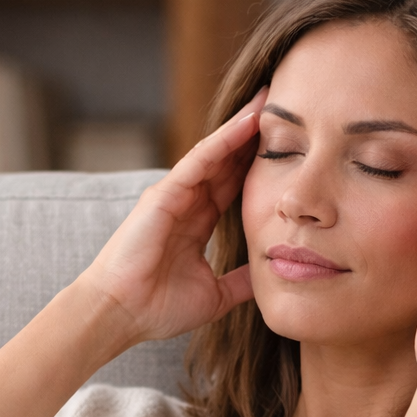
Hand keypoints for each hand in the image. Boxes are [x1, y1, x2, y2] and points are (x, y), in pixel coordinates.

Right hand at [79, 89, 267, 346]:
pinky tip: (247, 122)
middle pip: (228, 161)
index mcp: (198, 223)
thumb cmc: (158, 308)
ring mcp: (174, 195)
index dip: (259, 165)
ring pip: (215, 152)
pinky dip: (223, 140)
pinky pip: (199, 160)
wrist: (122, 315)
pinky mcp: (164, 194)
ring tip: (270, 100)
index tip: (293, 147)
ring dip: (242, 126)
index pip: (234, 185)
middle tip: (289, 107)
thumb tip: (272, 275)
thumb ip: (241, 281)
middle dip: (255, 135)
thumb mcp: (216, 295)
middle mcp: (186, 203)